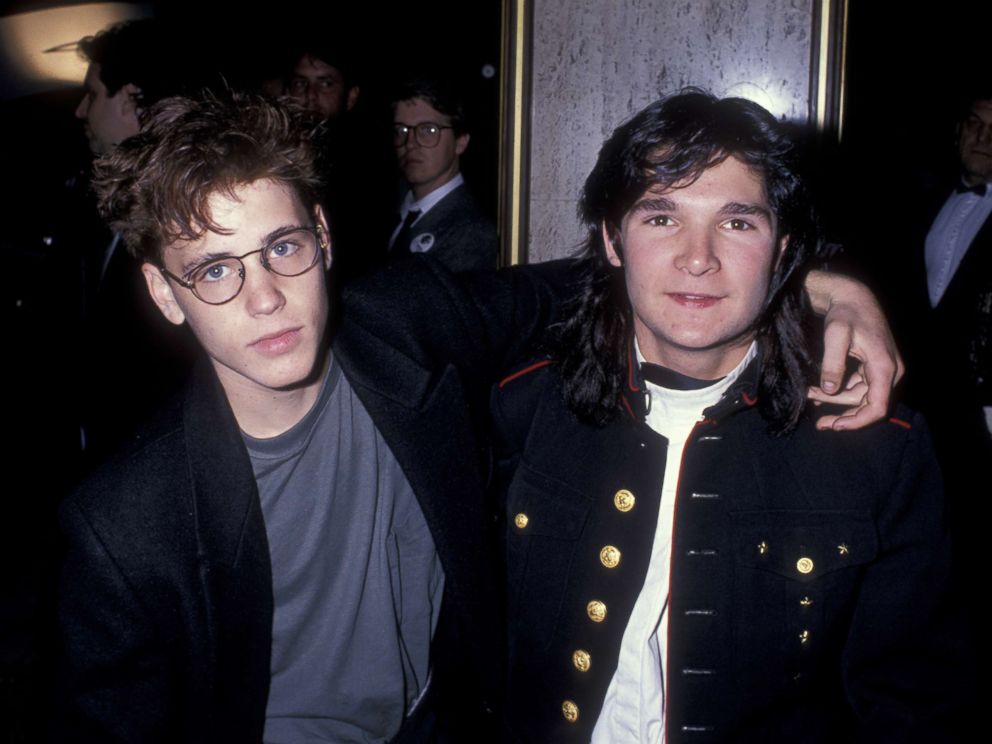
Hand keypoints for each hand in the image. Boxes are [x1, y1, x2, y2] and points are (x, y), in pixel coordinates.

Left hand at [804, 270, 904, 429]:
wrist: (854, 296)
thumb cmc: (845, 313)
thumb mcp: (835, 335)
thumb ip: (832, 362)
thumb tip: (829, 389)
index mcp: (885, 367)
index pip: (878, 407)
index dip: (858, 422)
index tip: (836, 426)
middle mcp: (890, 371)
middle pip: (867, 405)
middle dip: (842, 414)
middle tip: (818, 422)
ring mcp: (883, 369)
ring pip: (860, 396)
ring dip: (835, 399)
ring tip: (809, 394)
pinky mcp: (874, 367)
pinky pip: (858, 387)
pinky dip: (839, 390)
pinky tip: (819, 391)